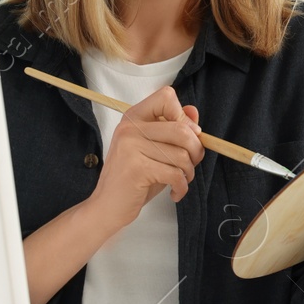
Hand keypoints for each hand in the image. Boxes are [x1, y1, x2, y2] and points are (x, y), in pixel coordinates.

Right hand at [84, 87, 204, 234]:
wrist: (107, 207)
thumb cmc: (134, 178)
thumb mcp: (155, 149)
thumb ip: (173, 128)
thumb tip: (193, 111)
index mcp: (134, 117)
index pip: (166, 96)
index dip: (183, 116)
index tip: (187, 135)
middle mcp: (130, 128)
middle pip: (182, 129)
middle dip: (196, 150)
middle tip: (191, 164)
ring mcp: (131, 147)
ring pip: (182, 155)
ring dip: (189, 172)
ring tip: (180, 180)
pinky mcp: (136, 168)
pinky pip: (175, 174)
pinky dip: (182, 186)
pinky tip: (175, 192)